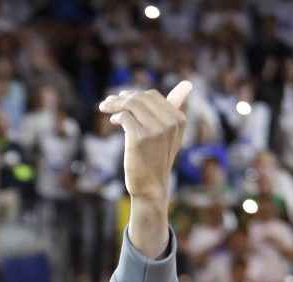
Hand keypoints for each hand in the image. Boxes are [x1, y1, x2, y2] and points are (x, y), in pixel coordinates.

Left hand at [98, 82, 191, 205]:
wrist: (151, 187)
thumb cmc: (157, 159)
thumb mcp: (170, 133)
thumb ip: (174, 107)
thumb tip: (187, 83)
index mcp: (179, 119)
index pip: (153, 96)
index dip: (135, 95)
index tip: (121, 99)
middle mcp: (170, 123)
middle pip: (141, 98)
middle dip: (121, 98)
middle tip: (108, 103)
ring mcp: (155, 130)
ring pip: (131, 105)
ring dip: (115, 104)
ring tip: (105, 108)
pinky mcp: (139, 138)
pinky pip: (124, 117)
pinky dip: (116, 116)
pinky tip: (113, 121)